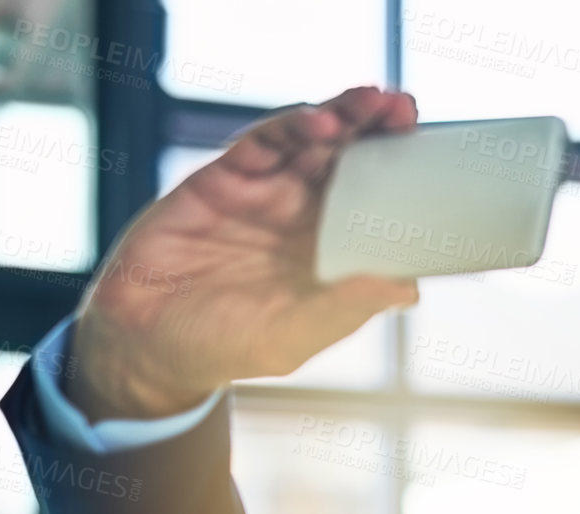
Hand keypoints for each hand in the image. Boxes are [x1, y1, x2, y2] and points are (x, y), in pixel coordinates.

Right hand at [69, 84, 421, 419]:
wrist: (147, 339)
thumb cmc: (229, 345)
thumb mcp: (295, 333)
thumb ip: (345, 306)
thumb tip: (407, 290)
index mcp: (334, 255)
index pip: (379, 206)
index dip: (404, 179)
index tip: (432, 157)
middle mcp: (305, 219)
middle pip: (351, 162)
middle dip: (380, 131)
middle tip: (405, 107)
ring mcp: (266, 195)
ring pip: (312, 143)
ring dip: (345, 117)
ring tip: (373, 102)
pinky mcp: (224, 180)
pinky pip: (263, 142)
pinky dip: (292, 126)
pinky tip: (319, 122)